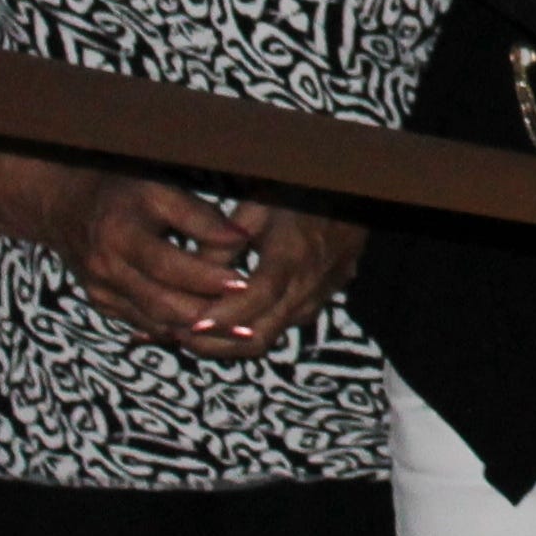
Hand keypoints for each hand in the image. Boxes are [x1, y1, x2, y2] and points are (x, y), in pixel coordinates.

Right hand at [18, 171, 263, 345]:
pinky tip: (206, 330)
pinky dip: (175, 327)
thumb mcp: (160, 189)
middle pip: (162, 301)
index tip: (243, 283)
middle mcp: (106, 267)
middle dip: (207, 313)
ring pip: (154, 319)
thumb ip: (200, 216)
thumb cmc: (124, 190)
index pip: (169, 265)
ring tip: (235, 331)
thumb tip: (242, 239)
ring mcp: (100, 290)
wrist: (67, 205)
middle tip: (246, 321)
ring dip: (196, 328)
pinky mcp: (102, 303)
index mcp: (120, 233)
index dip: (207, 277)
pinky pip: (143, 322)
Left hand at [179, 208, 365, 359]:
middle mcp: (308, 285)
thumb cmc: (301, 191)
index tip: (187, 327)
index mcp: (292, 256)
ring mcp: (318, 297)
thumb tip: (192, 274)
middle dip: (216, 344)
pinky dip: (252, 329)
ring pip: (270, 337)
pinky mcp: (322, 300)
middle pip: (259, 335)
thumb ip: (225, 241)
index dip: (221, 318)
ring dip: (231, 342)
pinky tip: (228, 320)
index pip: (255, 300)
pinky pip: (283, 325)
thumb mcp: (257, 204)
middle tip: (179, 337)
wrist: (356, 193)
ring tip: (195, 334)